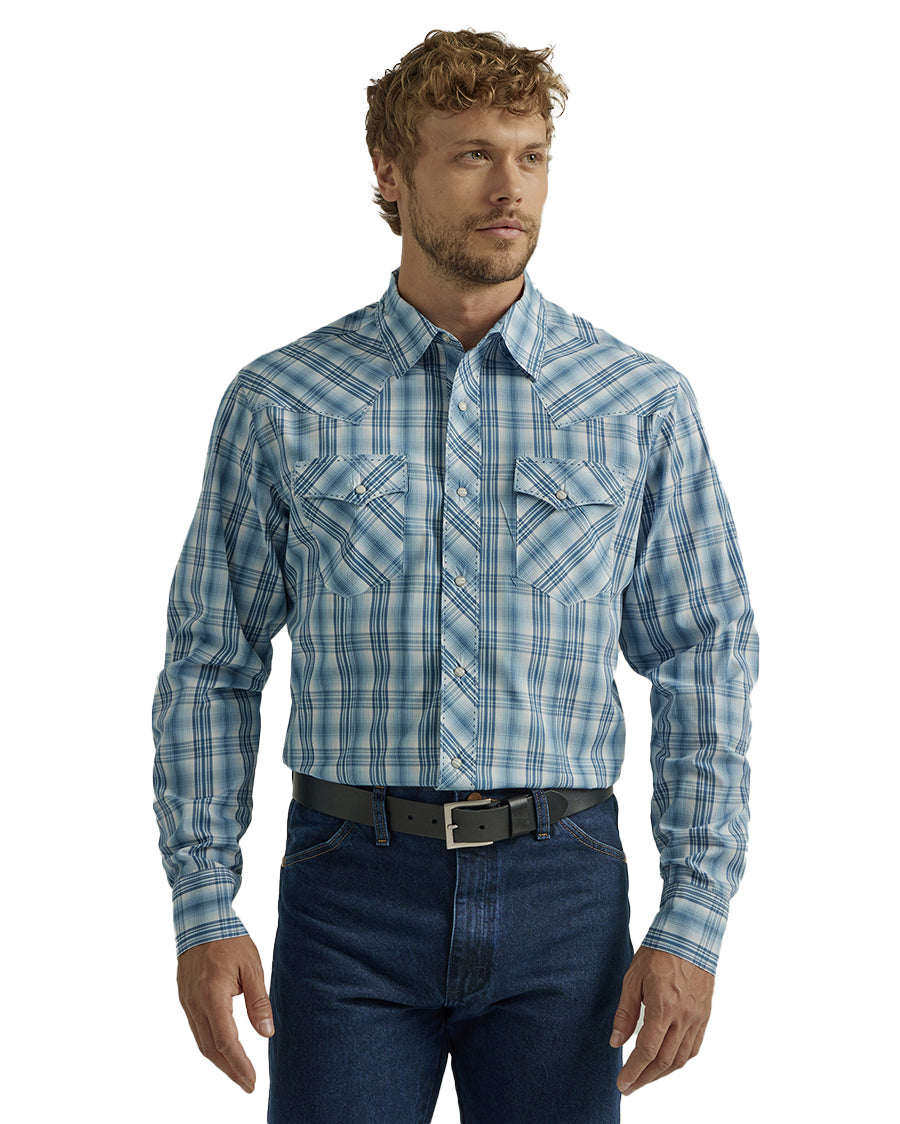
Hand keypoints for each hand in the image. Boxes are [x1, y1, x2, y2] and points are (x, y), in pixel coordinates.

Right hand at [177, 934, 273, 1092]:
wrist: (201, 918)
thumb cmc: (229, 939)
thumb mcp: (251, 967)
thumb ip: (258, 1002)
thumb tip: (266, 1033)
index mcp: (213, 996)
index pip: (226, 1041)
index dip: (239, 1065)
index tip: (252, 1081)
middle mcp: (196, 1004)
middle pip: (211, 1048)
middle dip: (230, 1070)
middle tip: (247, 1084)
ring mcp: (187, 1002)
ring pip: (201, 1041)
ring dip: (219, 1060)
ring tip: (238, 1073)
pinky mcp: (185, 998)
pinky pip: (196, 1029)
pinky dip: (210, 1044)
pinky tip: (223, 1049)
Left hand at [609, 946, 713, 1094]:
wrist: (690, 935)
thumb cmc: (659, 952)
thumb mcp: (633, 978)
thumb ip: (625, 1013)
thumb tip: (616, 1041)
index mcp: (664, 1007)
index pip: (647, 1051)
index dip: (633, 1072)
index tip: (622, 1084)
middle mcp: (684, 1017)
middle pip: (664, 1061)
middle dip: (645, 1078)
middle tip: (630, 1086)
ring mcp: (697, 1018)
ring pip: (681, 1058)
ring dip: (662, 1073)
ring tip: (645, 1078)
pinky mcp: (705, 1015)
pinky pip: (694, 1047)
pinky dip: (680, 1060)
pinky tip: (668, 1062)